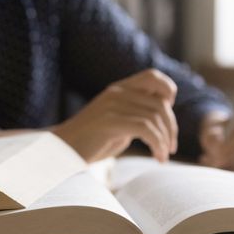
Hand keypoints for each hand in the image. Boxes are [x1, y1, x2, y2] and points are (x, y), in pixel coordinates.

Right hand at [51, 69, 177, 162]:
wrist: (62, 150)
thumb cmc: (90, 142)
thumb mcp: (116, 122)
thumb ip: (135, 114)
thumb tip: (161, 116)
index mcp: (118, 89)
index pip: (153, 76)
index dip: (168, 92)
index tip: (167, 117)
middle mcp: (116, 93)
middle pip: (160, 103)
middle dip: (171, 127)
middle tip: (170, 147)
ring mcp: (112, 106)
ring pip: (155, 117)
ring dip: (165, 140)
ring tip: (162, 156)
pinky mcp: (110, 122)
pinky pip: (146, 129)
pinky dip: (157, 145)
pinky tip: (157, 157)